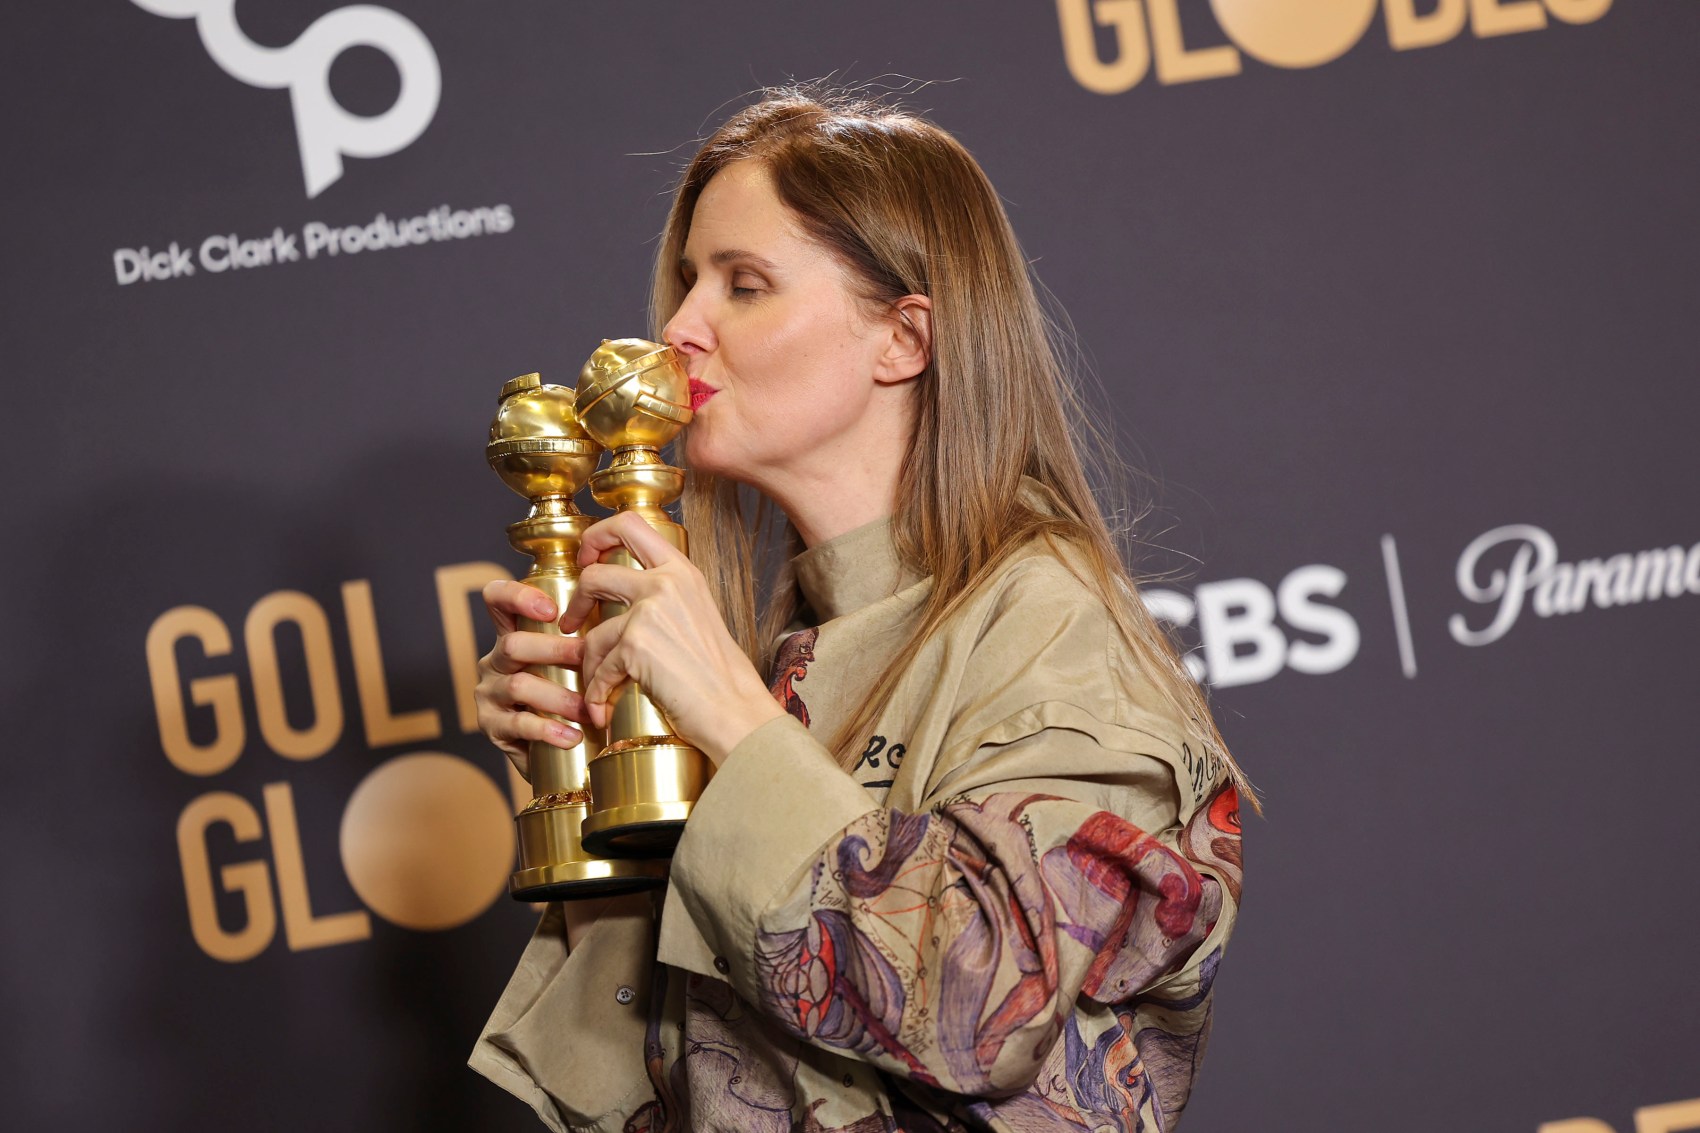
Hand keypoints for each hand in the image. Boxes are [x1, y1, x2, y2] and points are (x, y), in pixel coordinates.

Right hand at [474, 579, 590, 779]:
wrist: (556, 754)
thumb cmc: (574, 695)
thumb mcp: (576, 661)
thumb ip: (592, 634)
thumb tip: (632, 604)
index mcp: (513, 635)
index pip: (497, 599)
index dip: (517, 596)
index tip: (552, 609)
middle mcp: (496, 660)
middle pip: (513, 644)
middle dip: (555, 650)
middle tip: (589, 659)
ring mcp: (490, 693)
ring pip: (519, 685)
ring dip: (560, 697)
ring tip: (590, 710)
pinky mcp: (493, 726)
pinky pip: (519, 724)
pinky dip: (549, 730)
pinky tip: (572, 736)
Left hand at [561, 510, 785, 764]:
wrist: (735, 710)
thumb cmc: (720, 675)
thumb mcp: (698, 615)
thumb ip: (666, 598)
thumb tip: (628, 599)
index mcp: (683, 571)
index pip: (630, 523)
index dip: (597, 536)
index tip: (588, 560)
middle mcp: (666, 583)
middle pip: (594, 572)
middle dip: (575, 601)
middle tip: (571, 622)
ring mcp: (649, 612)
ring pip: (592, 631)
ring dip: (587, 663)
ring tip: (594, 683)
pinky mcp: (636, 645)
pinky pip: (599, 667)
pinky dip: (596, 691)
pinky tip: (603, 705)